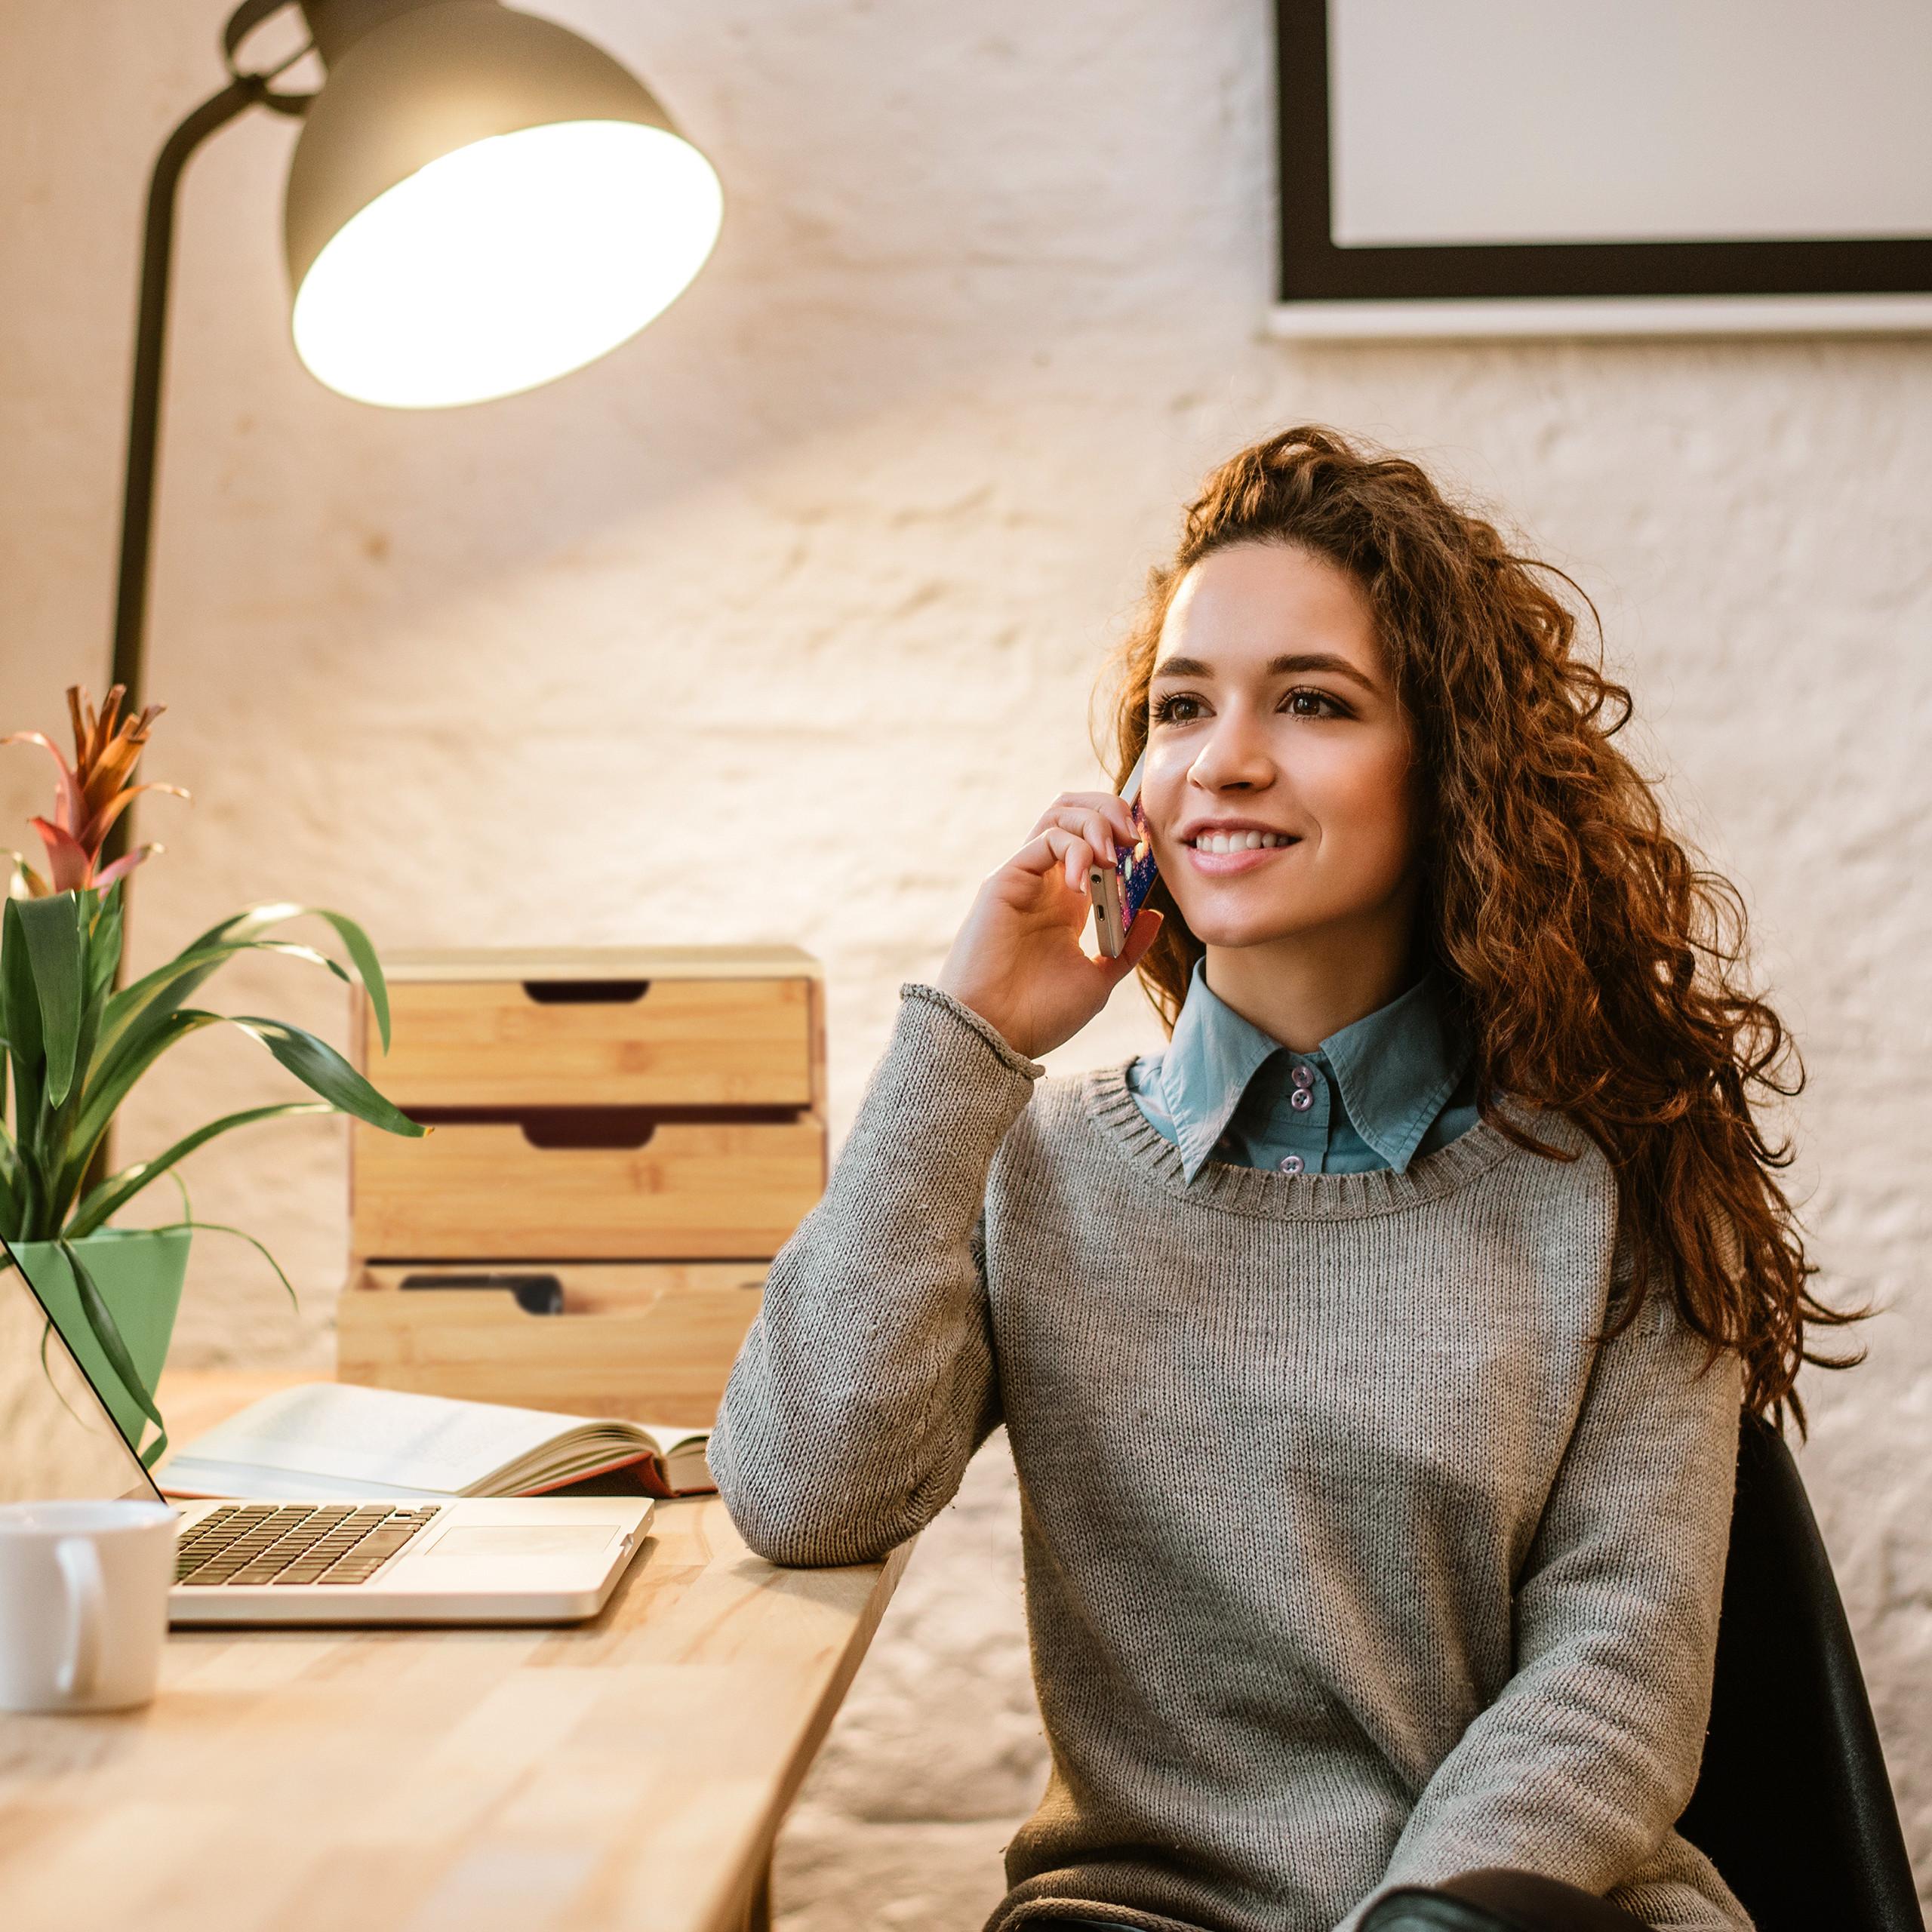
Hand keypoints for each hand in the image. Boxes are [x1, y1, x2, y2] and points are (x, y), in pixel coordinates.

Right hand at [936, 790, 1164, 1059]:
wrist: (996, 1033)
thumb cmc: (1040, 1014)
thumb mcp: (1099, 978)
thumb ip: (1128, 946)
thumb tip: (1155, 913)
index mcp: (1068, 902)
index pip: (1095, 840)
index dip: (1124, 832)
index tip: (1147, 850)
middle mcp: (1046, 882)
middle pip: (1075, 812)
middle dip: (1110, 810)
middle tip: (1133, 839)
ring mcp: (1025, 877)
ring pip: (1059, 813)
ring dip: (1096, 822)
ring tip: (1112, 856)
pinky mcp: (1006, 880)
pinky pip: (1046, 839)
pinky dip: (1075, 849)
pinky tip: (1083, 884)